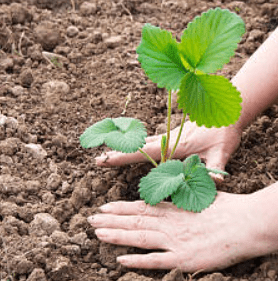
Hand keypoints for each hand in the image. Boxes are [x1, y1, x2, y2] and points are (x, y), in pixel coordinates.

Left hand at [88, 193, 260, 270]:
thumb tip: (164, 201)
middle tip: (90, 219)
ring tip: (97, 233)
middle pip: (133, 221)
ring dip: (116, 235)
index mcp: (172, 209)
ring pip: (138, 237)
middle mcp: (168, 223)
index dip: (119, 208)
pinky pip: (155, 260)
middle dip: (110, 220)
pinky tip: (120, 260)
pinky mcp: (182, 259)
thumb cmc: (223, 209)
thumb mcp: (196, 200)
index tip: (103, 208)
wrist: (243, 223)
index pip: (139, 208)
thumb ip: (178, 202)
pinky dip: (137, 260)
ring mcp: (174, 241)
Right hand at [96, 121, 241, 180]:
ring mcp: (169, 136)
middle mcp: (168, 140)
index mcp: (175, 146)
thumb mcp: (222, 152)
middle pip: (137, 147)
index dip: (123, 156)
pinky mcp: (173, 135)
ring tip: (109, 151)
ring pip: (142, 142)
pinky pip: (150, 140)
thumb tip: (215, 182)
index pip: (144, 152)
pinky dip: (137, 143)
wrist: (226, 113)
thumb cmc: (224, 132)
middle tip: (98, 158)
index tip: (104, 158)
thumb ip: (216, 167)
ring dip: (125, 146)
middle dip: (117, 153)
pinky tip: (134, 145)